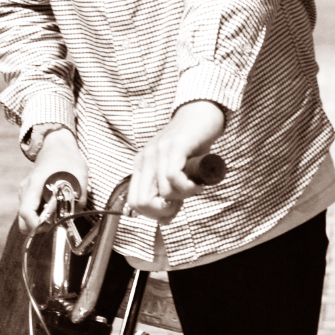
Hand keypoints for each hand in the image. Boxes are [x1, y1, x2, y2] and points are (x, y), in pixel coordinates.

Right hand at [18, 128, 88, 233]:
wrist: (55, 143)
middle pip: (23, 220)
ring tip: (58, 209)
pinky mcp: (28, 192)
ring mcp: (25, 190)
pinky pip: (31, 209)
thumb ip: (80, 197)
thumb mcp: (79, 174)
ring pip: (27, 216)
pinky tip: (53, 204)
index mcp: (35, 183)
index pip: (26, 212)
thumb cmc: (66, 157)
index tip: (50, 227)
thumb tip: (76, 214)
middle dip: (39, 227)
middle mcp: (26, 188)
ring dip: (40, 219)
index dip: (36, 225)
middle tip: (56, 221)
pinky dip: (40, 213)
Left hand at [127, 100, 224, 223]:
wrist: (200, 115)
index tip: (171, 209)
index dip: (153, 213)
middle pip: (141, 201)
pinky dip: (188, 187)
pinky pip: (173, 177)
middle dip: (164, 211)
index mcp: (142, 165)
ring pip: (162, 192)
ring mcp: (159, 150)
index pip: (134, 201)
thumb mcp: (176, 171)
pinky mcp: (175, 146)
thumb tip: (164, 220)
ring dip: (183, 196)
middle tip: (181, 202)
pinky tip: (197, 182)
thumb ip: (169, 193)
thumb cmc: (190, 145)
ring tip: (194, 187)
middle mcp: (146, 157)